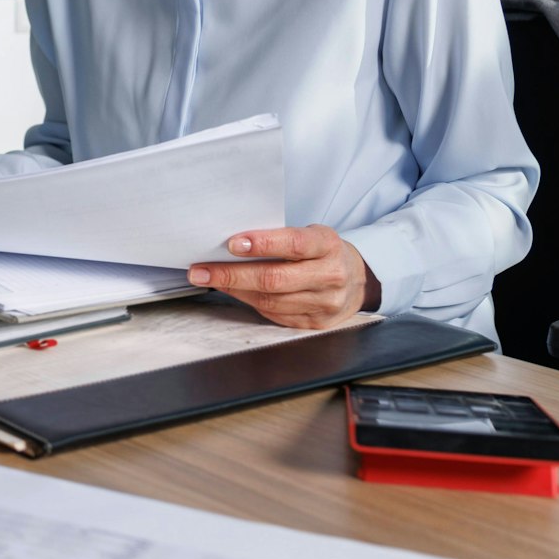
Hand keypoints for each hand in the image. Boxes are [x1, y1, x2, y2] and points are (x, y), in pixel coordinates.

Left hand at [186, 225, 379, 329]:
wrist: (357, 280)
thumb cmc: (323, 252)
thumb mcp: (311, 235)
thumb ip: (281, 238)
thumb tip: (231, 244)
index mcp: (328, 246)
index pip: (295, 244)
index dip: (263, 244)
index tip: (232, 243)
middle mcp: (330, 276)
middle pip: (275, 278)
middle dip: (232, 274)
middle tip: (201, 270)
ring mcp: (324, 303)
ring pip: (271, 300)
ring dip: (234, 290)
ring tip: (208, 279)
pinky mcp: (314, 323)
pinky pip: (274, 314)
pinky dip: (248, 301)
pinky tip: (233, 291)